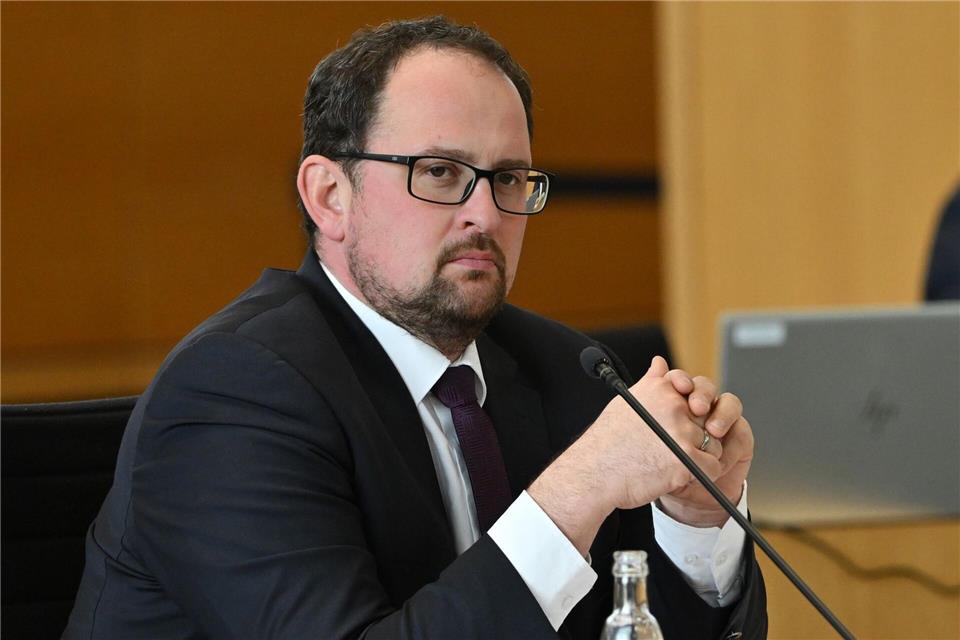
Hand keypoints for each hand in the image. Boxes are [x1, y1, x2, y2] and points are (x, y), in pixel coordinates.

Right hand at [528, 356, 730, 553]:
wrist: (594, 473)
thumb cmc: (606, 442)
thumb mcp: (627, 402)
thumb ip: (651, 382)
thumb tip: (661, 363)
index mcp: (661, 389)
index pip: (694, 390)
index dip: (692, 409)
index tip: (682, 420)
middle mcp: (674, 406)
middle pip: (706, 419)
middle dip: (695, 435)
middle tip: (671, 448)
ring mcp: (682, 432)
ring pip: (713, 444)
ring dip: (700, 456)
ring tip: (672, 463)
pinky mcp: (688, 459)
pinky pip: (714, 466)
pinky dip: (703, 474)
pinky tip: (681, 475)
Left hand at [658, 366, 753, 526]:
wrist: (680, 496)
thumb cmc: (659, 466)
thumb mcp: (646, 438)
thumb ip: (650, 403)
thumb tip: (656, 364)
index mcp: (675, 400)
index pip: (680, 380)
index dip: (681, 380)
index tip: (678, 387)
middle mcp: (699, 407)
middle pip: (705, 387)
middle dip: (702, 394)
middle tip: (696, 408)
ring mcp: (720, 420)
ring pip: (728, 404)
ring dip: (722, 415)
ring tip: (713, 431)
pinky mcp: (738, 438)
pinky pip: (740, 433)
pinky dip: (731, 444)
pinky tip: (720, 459)